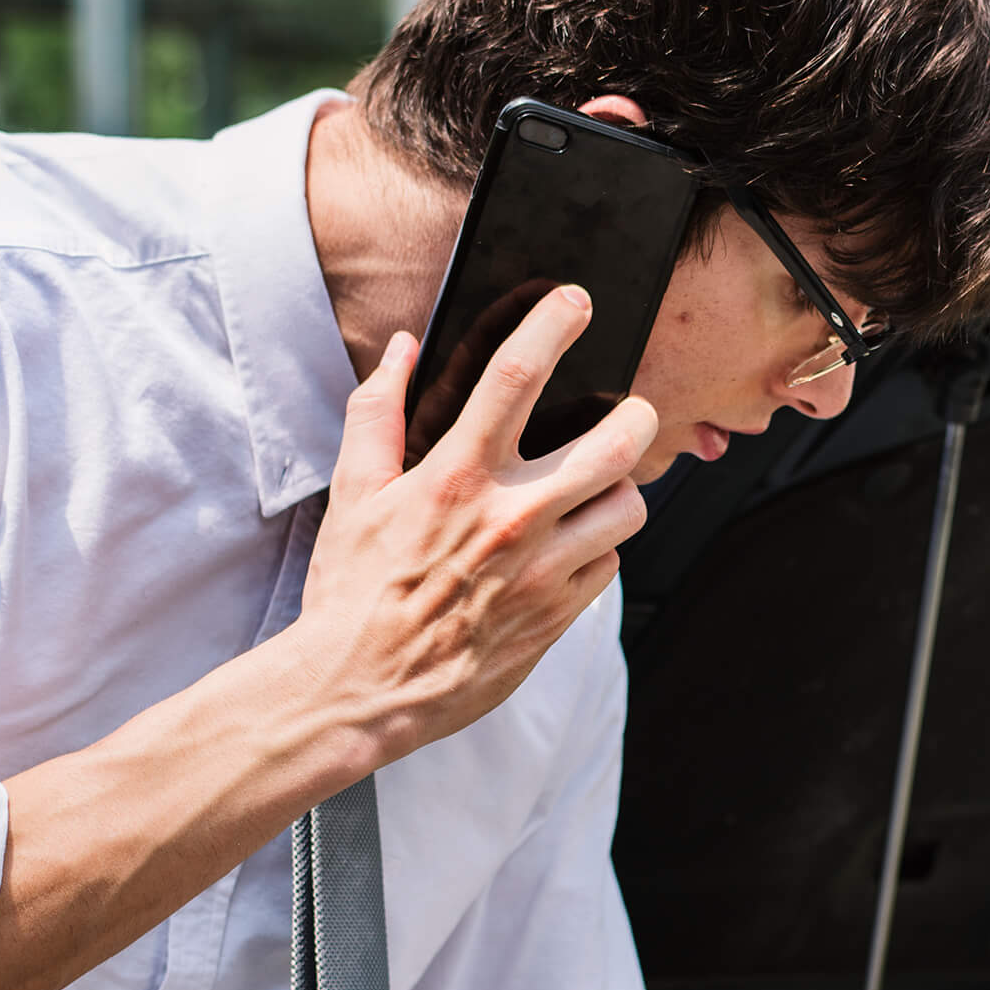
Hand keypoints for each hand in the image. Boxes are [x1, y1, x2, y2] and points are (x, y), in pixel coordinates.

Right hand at [293, 286, 654, 767]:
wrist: (362, 688)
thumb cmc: (352, 591)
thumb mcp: (353, 493)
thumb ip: (377, 412)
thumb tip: (400, 350)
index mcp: (457, 477)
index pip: (517, 375)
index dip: (553, 324)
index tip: (576, 302)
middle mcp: (510, 519)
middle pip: (615, 444)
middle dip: (636, 415)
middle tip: (631, 410)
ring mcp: (542, 572)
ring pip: (628, 510)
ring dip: (621, 491)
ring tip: (598, 489)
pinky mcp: (557, 619)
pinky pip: (609, 567)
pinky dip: (599, 550)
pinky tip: (570, 549)